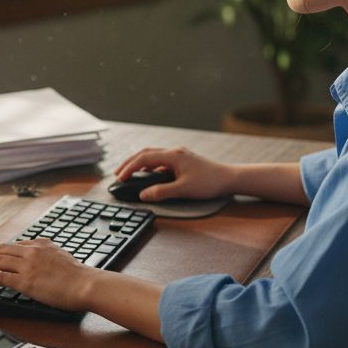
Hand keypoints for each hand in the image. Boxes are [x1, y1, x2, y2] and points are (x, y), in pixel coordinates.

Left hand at [0, 239, 98, 310]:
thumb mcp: (62, 256)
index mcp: (42, 244)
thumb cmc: (79, 276)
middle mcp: (32, 251)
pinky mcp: (25, 281)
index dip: (3, 252)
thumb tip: (43, 263)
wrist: (85, 284)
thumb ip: (49, 256)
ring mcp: (28, 265)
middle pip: (2, 249)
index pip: (16, 245)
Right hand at [113, 146, 233, 200]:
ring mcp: (179, 156)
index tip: (119, 178)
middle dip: (130, 163)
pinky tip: (149, 176)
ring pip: (153, 156)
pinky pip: (161, 161)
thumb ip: (161, 192)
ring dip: (140, 164)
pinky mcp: (184, 161)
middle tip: (118, 173)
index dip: (129, 168)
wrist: (229, 178)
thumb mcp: (183, 189)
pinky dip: (151, 167)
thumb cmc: (209, 182)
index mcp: (173, 156)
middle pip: (146, 153)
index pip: (144, 158)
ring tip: (129, 174)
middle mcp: (175, 152)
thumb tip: (143, 195)